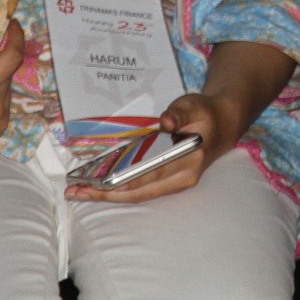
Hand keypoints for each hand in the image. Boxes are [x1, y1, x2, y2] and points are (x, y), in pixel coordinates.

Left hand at [63, 88, 241, 203]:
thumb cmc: (206, 114)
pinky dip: (119, 190)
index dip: (126, 180)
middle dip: (107, 194)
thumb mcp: (193, 105)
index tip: (102, 184)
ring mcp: (176, 183)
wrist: (223, 125)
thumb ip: (179, 112)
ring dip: (109, 195)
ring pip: (139, 195)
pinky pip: (141, 190)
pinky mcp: (169, 183)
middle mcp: (183, 178)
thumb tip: (165, 122)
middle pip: (140, 192)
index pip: (153, 174)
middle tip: (76, 191)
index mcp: (190, 160)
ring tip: (79, 192)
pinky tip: (98, 187)